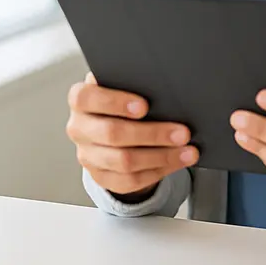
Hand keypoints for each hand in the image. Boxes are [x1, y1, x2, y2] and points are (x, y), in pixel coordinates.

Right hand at [66, 73, 198, 197]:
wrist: (112, 125)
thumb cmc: (121, 100)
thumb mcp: (121, 86)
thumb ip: (132, 84)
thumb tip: (164, 89)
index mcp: (80, 100)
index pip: (87, 99)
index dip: (115, 102)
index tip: (144, 106)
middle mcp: (79, 128)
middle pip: (112, 134)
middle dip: (152, 133)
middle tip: (182, 132)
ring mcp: (88, 155)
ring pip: (124, 161)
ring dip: (161, 156)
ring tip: (187, 150)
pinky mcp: (101, 177)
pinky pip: (130, 180)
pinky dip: (159, 171)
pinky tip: (176, 162)